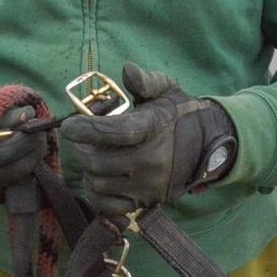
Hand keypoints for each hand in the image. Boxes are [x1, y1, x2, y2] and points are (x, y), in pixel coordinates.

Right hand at [0, 99, 43, 205]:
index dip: (26, 138)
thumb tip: (30, 115)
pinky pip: (11, 188)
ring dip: (31, 163)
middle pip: (15, 169)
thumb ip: (2, 114)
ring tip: (36, 144)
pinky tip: (25, 158)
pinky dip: (22, 174)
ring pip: (17, 181)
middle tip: (42, 134)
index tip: (39, 124)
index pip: (4, 151)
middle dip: (34, 151)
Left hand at [59, 63, 237, 215]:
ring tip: (92, 156)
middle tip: (81, 141)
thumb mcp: (166, 90)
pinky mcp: (147, 201)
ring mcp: (149, 185)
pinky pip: (109, 207)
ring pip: (98, 184)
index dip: (83, 129)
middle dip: (81, 149)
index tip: (68, 126)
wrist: (208, 145)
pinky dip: (96, 195)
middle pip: (97, 162)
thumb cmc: (179, 114)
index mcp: (152, 129)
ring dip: (87, 170)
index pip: (112, 132)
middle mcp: (151, 161)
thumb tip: (127, 69)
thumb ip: (145, 80)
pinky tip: (96, 179)